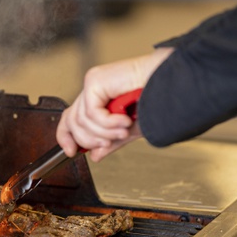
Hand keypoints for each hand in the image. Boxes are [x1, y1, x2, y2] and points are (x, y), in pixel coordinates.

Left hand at [56, 47, 173, 161]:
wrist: (170, 84)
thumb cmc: (155, 100)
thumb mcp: (128, 130)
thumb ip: (109, 142)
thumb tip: (94, 156)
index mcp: (98, 98)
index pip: (70, 119)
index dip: (67, 138)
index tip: (71, 152)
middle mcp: (93, 89)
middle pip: (72, 122)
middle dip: (89, 140)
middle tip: (108, 144)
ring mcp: (93, 83)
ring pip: (82, 121)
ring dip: (104, 133)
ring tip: (123, 131)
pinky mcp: (96, 80)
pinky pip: (91, 113)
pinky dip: (108, 123)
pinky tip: (123, 121)